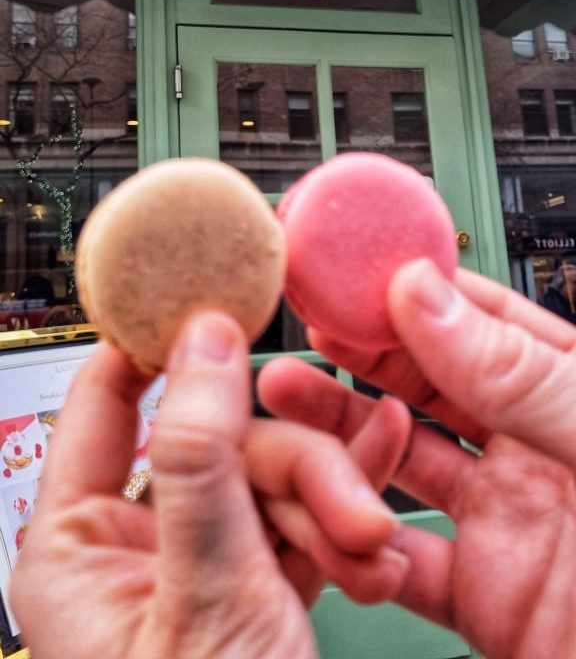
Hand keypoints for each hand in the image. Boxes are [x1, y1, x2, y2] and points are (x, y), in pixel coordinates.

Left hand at [11, 311, 408, 658]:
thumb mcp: (205, 595)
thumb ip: (199, 458)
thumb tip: (202, 340)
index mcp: (77, 544)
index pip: (108, 398)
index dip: (160, 342)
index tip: (219, 297)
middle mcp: (134, 545)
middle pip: (219, 437)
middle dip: (296, 467)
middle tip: (347, 506)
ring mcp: (200, 563)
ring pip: (273, 474)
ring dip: (332, 499)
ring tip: (369, 544)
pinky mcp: (255, 583)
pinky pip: (300, 516)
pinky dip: (341, 519)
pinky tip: (375, 532)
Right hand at [259, 260, 575, 658]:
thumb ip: (519, 376)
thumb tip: (427, 300)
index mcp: (574, 396)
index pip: (482, 320)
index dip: (415, 291)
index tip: (353, 273)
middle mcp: (537, 451)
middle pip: (428, 385)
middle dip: (362, 355)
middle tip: (307, 332)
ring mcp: (507, 522)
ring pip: (401, 465)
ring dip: (341, 437)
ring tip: (289, 404)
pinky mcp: (486, 597)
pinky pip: (401, 561)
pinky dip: (359, 542)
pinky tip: (336, 515)